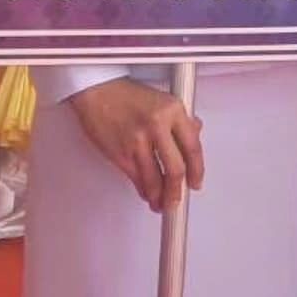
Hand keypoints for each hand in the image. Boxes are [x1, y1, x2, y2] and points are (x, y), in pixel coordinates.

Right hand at [69, 76, 203, 212]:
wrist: (98, 92)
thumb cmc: (128, 95)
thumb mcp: (163, 100)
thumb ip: (181, 120)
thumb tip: (195, 136)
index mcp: (174, 110)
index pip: (193, 147)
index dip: (197, 170)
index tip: (196, 182)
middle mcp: (158, 125)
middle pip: (176, 168)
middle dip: (178, 191)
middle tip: (179, 200)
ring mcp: (138, 141)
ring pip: (155, 179)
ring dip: (159, 197)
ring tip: (162, 204)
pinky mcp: (121, 153)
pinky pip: (136, 179)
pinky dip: (144, 190)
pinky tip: (147, 195)